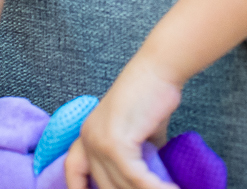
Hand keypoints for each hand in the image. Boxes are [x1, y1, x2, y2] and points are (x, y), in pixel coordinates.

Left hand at [65, 57, 182, 188]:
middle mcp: (88, 138)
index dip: (78, 188)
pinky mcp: (117, 143)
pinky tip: (172, 188)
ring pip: (121, 185)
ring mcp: (100, 141)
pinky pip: (135, 178)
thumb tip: (151, 177)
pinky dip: (155, 187)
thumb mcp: (139, 132)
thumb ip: (138, 155)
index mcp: (88, 134)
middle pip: (103, 186)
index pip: (74, 170)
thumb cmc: (152, 95)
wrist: (159, 69)